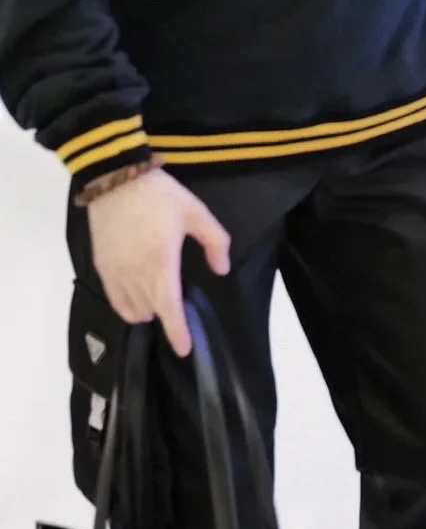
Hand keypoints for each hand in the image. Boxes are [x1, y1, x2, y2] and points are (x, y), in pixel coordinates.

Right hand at [87, 168, 231, 357]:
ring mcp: (115, 272)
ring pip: (131, 309)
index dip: (177, 332)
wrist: (116, 179)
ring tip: (161, 301)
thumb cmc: (160, 196)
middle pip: (151, 311)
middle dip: (166, 316)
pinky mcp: (102, 267)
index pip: (170, 308)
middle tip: (180, 308)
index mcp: (161, 262)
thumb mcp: (196, 213)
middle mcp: (135, 274)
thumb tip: (222, 270)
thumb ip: (214, 242)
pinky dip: (127, 306)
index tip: (185, 349)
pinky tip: (138, 300)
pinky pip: (114, 299)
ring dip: (148, 311)